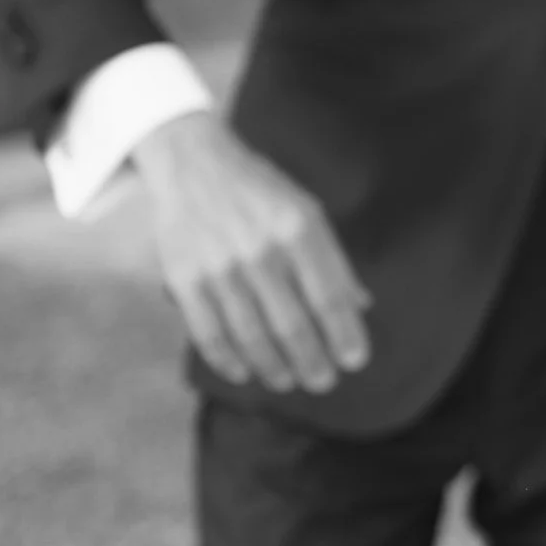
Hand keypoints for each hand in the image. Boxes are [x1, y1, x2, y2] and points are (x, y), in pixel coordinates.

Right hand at [130, 112, 370, 394]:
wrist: (194, 164)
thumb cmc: (261, 191)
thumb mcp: (308, 211)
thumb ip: (333, 260)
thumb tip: (361, 306)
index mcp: (297, 229)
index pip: (329, 296)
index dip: (344, 334)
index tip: (356, 361)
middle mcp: (259, 249)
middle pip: (292, 324)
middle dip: (312, 361)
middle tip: (324, 381)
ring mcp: (219, 266)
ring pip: (252, 335)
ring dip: (274, 367)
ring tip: (289, 382)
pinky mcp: (185, 279)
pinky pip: (209, 333)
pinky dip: (228, 360)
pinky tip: (245, 373)